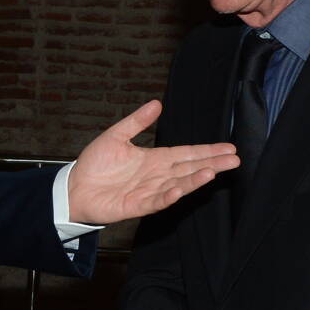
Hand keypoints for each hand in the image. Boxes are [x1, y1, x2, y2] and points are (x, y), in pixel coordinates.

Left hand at [67, 100, 236, 225]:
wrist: (74, 187)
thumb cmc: (95, 165)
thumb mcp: (116, 136)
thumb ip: (137, 122)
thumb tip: (157, 103)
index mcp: (155, 159)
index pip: (187, 154)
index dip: (207, 151)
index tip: (229, 148)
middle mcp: (156, 176)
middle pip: (189, 168)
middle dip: (212, 164)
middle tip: (235, 160)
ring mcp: (148, 191)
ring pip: (177, 184)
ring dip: (194, 179)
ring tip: (213, 171)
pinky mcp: (136, 206)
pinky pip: (155, 201)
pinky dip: (168, 195)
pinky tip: (180, 189)